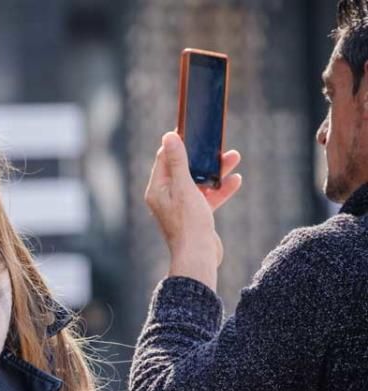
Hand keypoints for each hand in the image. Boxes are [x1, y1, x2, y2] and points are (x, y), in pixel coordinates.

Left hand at [144, 131, 241, 290]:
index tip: (193, 130)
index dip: (178, 143)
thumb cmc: (189, 223)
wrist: (199, 257)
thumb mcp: (185, 187)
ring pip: (199, 182)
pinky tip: (236, 180)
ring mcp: (181, 207)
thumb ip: (178, 162)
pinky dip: (220, 189)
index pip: (165, 159)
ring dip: (215, 170)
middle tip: (218, 143)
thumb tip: (169, 137)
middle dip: (202, 156)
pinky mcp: (195, 216)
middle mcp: (166, 197)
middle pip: (184, 169)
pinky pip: (207, 197)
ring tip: (234, 157)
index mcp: (157, 189)